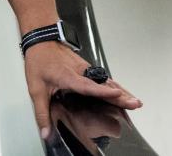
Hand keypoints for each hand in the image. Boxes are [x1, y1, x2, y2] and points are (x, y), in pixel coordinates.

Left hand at [24, 41, 140, 141]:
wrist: (41, 38)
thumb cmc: (39, 60)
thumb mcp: (35, 89)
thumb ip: (42, 112)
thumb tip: (46, 132)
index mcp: (68, 77)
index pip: (88, 86)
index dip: (103, 92)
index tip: (117, 95)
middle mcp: (80, 72)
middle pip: (104, 85)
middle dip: (121, 95)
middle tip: (136, 103)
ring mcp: (85, 68)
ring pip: (106, 81)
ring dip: (122, 91)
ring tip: (135, 101)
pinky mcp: (87, 68)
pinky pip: (104, 78)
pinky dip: (115, 86)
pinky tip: (122, 93)